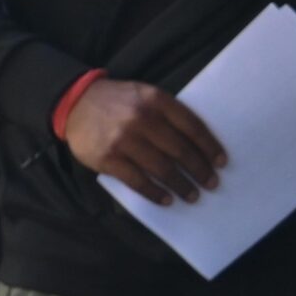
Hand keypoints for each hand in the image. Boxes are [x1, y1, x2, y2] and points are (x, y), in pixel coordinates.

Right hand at [65, 78, 225, 204]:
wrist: (74, 102)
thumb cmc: (117, 102)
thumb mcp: (144, 95)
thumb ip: (167, 113)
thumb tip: (198, 145)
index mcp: (155, 100)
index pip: (192, 127)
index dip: (210, 147)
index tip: (221, 163)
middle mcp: (141, 118)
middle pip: (180, 151)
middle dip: (200, 170)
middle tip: (211, 184)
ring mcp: (123, 139)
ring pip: (162, 168)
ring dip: (181, 185)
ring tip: (192, 195)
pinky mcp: (107, 158)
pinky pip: (138, 181)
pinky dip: (155, 193)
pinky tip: (166, 199)